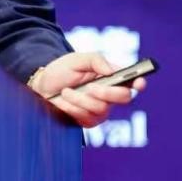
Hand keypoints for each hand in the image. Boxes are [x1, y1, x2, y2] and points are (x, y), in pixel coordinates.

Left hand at [28, 52, 146, 128]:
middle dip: (106, 93)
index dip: (139, 82)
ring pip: (101, 109)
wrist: (41, 86)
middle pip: (124, 98)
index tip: (138, 83)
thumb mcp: (76, 59)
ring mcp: (101, 109)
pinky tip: (63, 102)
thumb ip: (96, 60)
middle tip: (90, 87)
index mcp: (111, 76)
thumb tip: (112, 70)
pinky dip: (72, 108)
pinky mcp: (89, 121)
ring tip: (65, 91)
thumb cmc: (61, 70)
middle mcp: (110, 94)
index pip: (132, 81)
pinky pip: (87, 118)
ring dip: (80, 99)